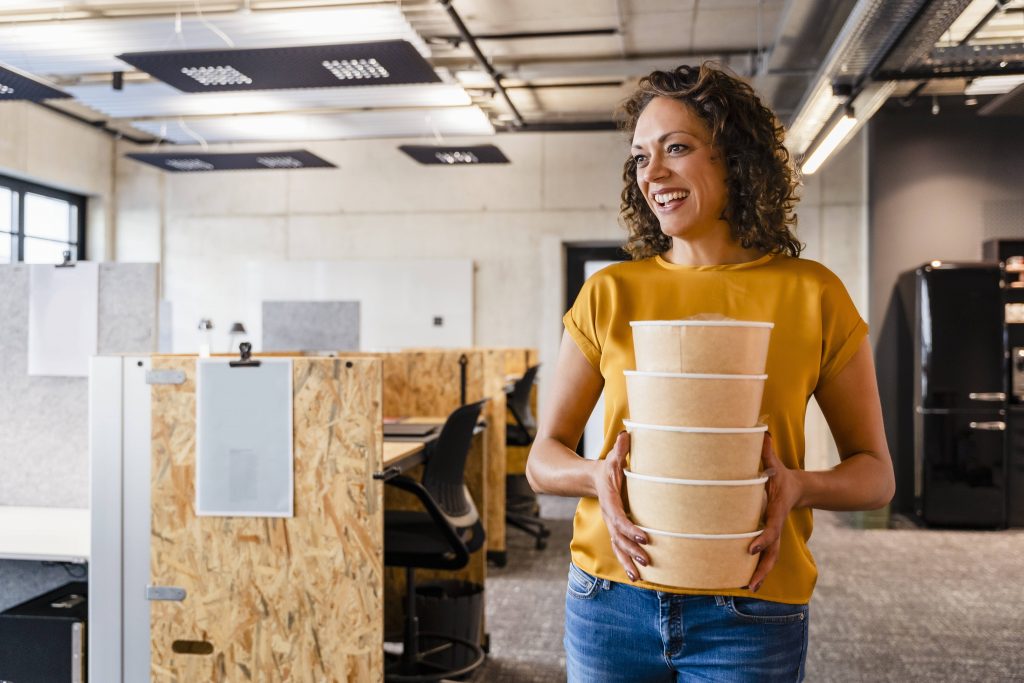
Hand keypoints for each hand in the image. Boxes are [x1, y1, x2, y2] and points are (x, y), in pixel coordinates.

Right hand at [594, 430, 648, 580]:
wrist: (587, 479)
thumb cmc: (605, 468)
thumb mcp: (612, 457)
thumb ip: (620, 449)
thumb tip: (627, 434)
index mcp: (609, 500)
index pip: (619, 517)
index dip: (630, 528)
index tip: (645, 536)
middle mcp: (608, 515)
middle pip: (618, 537)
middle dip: (631, 549)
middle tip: (647, 559)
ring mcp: (609, 524)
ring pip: (617, 547)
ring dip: (627, 561)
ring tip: (639, 577)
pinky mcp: (613, 529)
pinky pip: (618, 548)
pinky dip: (625, 562)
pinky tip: (635, 576)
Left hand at [746, 432, 801, 591]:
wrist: (800, 489)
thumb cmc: (782, 475)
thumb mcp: (775, 463)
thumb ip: (767, 450)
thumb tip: (762, 430)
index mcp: (776, 510)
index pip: (770, 527)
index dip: (762, 537)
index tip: (751, 547)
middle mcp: (776, 525)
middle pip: (772, 551)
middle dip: (762, 568)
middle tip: (751, 585)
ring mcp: (776, 534)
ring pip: (770, 558)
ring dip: (760, 574)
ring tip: (748, 589)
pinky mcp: (771, 538)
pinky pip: (766, 556)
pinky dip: (758, 569)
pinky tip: (746, 583)